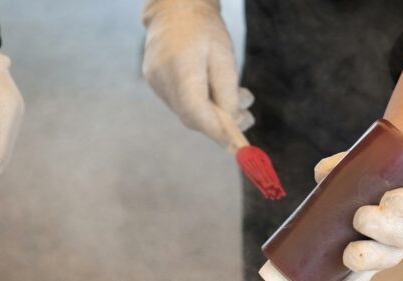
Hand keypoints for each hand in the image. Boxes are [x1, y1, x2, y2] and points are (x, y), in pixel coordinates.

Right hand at [142, 0, 252, 146]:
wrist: (174, 7)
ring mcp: (155, 83)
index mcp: (179, 68)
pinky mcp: (155, 83)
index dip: (217, 132)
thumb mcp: (224, 56)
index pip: (195, 111)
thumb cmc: (203, 28)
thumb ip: (228, 92)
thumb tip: (233, 123)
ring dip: (215, 113)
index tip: (237, 145)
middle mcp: (162, 79)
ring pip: (187, 112)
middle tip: (248, 119)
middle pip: (191, 117)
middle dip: (220, 125)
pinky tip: (218, 92)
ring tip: (241, 99)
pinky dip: (203, 104)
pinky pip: (182, 103)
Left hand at [314, 152, 402, 280]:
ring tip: (349, 254)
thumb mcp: (367, 161)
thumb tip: (324, 173)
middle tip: (360, 218)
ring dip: (371, 258)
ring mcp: (395, 248)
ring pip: (391, 258)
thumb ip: (346, 163)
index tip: (390, 200)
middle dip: (386, 230)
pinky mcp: (372, 264)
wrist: (369, 189)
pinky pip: (364, 280)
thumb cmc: (374, 172)